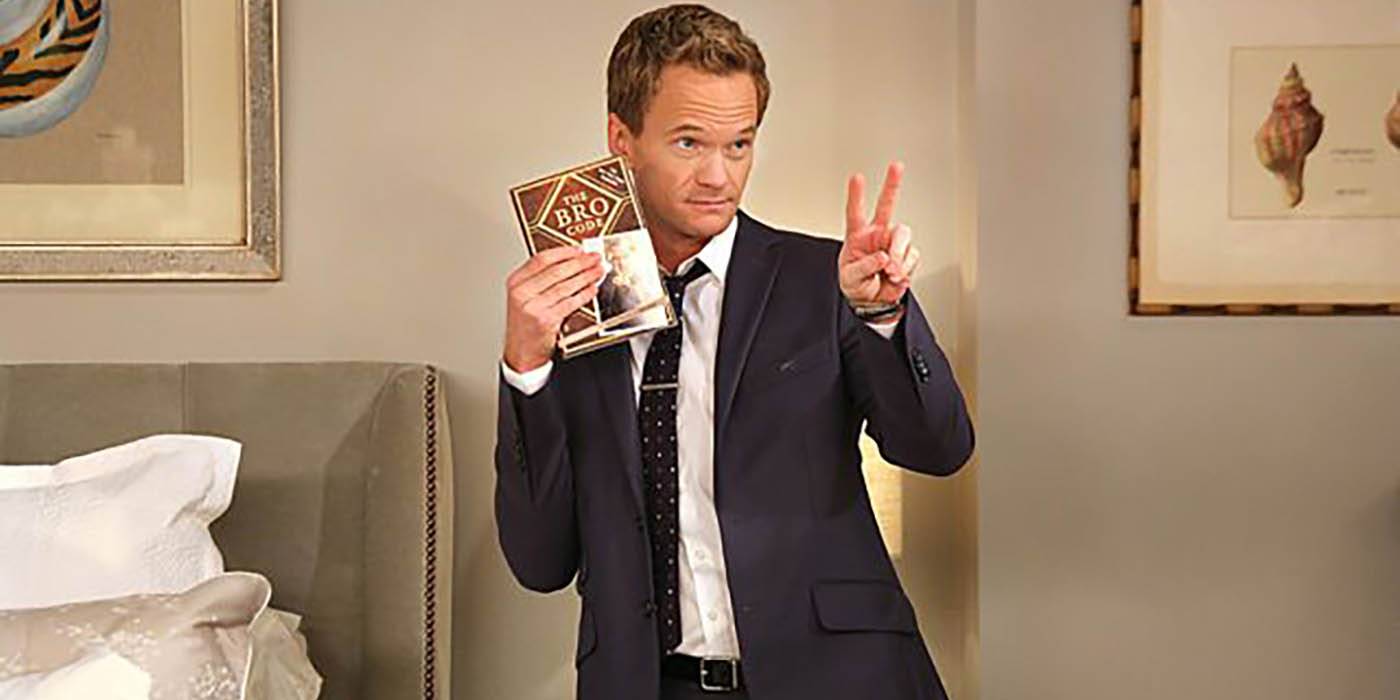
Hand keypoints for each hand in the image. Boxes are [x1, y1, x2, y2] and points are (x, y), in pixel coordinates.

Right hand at [503, 245, 603, 372]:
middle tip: (595, 258)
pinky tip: (592, 289)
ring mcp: (533, 307)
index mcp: (516, 282)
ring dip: (585, 276)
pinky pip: (570, 302)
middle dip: (580, 262)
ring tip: (598, 271)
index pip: (541, 259)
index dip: (564, 252)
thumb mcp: (525, 297)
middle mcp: (522, 293)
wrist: (521, 353)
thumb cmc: (526, 324)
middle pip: (556, 270)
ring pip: (565, 285)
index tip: (579, 249)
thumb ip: (541, 279)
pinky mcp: (545, 320)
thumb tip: (570, 261)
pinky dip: (583, 294)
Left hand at [839, 161, 919, 306]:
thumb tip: (883, 257)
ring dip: (898, 253)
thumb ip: (865, 266)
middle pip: (886, 206)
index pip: (855, 212)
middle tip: (896, 167)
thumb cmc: (857, 285)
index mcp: (858, 236)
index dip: (856, 195)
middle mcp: (877, 234)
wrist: (872, 303)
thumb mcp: (851, 278)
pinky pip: (912, 255)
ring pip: (903, 234)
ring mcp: (893, 244)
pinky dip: (905, 268)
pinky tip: (896, 276)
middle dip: (892, 185)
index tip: (857, 178)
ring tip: (890, 271)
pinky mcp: (907, 256)